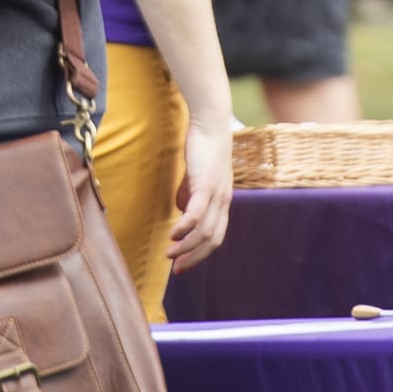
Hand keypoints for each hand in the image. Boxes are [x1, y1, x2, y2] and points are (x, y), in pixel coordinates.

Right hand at [167, 114, 236, 274]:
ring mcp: (217, 194)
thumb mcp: (196, 176)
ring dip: (186, 246)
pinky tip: (172, 235)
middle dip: (194, 258)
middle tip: (176, 269)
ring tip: (169, 253)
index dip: (200, 253)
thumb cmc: (202, 147)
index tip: (183, 264)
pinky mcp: (206, 185)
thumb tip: (181, 210)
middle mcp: (223, 202)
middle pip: (212, 240)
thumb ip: (189, 194)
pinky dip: (184, 228)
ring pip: (204, 231)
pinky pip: (196, 214)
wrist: (210, 123)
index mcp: (222, 202)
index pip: (215, 236)